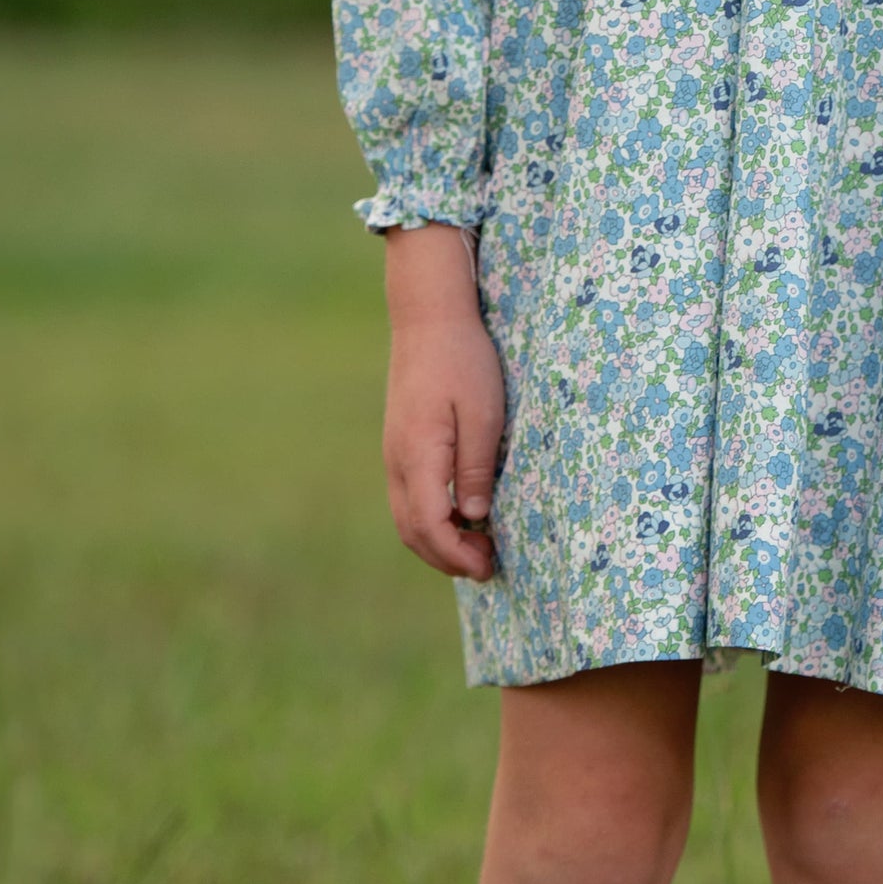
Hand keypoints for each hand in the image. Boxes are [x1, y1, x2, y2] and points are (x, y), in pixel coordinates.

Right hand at [382, 224, 505, 581]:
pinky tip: (461, 514)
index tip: (489, 566)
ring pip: (406, 518)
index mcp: (419, 455)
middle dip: (447, 558)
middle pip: (413, 532)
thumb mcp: (484, 411)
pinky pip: (408, 497)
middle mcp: (398, 461)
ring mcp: (393, 453)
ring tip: (477, 546)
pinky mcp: (399, 444)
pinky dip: (430, 520)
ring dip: (437, 542)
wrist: (428, 317)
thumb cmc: (464, 359)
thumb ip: (476, 466)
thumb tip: (474, 517)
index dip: (457, 555)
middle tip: (488, 565)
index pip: (430, 527)